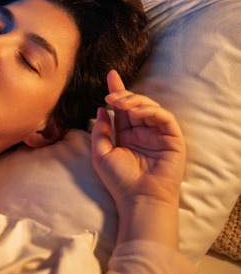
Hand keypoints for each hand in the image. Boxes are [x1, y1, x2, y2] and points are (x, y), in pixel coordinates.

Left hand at [90, 71, 185, 248]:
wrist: (138, 199)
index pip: (122, 109)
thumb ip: (100, 131)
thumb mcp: (101, 153)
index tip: (111, 74)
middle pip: (136, 105)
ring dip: (135, 101)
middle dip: (123, 95)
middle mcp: (142, 133)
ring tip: (122, 103)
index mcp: (126, 135)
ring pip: (150, 108)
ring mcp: (158, 135)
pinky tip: (137, 111)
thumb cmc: (119, 181)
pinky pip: (164, 118)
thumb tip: (100, 110)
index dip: (118, 90)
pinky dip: (151, 110)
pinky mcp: (172, 139)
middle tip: (111, 95)